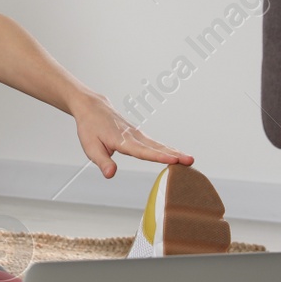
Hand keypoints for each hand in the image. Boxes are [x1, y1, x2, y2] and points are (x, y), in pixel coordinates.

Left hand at [70, 88, 193, 178]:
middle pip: (156, 147)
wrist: (92, 107)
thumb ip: (102, 161)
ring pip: (158, 144)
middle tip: (190, 161)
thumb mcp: (90, 147)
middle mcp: (133, 136)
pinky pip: (155, 143)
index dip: (158, 156)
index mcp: (121, 140)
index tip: (173, 160)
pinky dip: (168, 149)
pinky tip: (177, 155)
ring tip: (190, 160)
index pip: (142, 151)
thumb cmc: (90, 128)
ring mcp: (138, 134)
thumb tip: (111, 174)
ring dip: (175, 152)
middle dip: (174, 154)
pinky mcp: (139, 135)